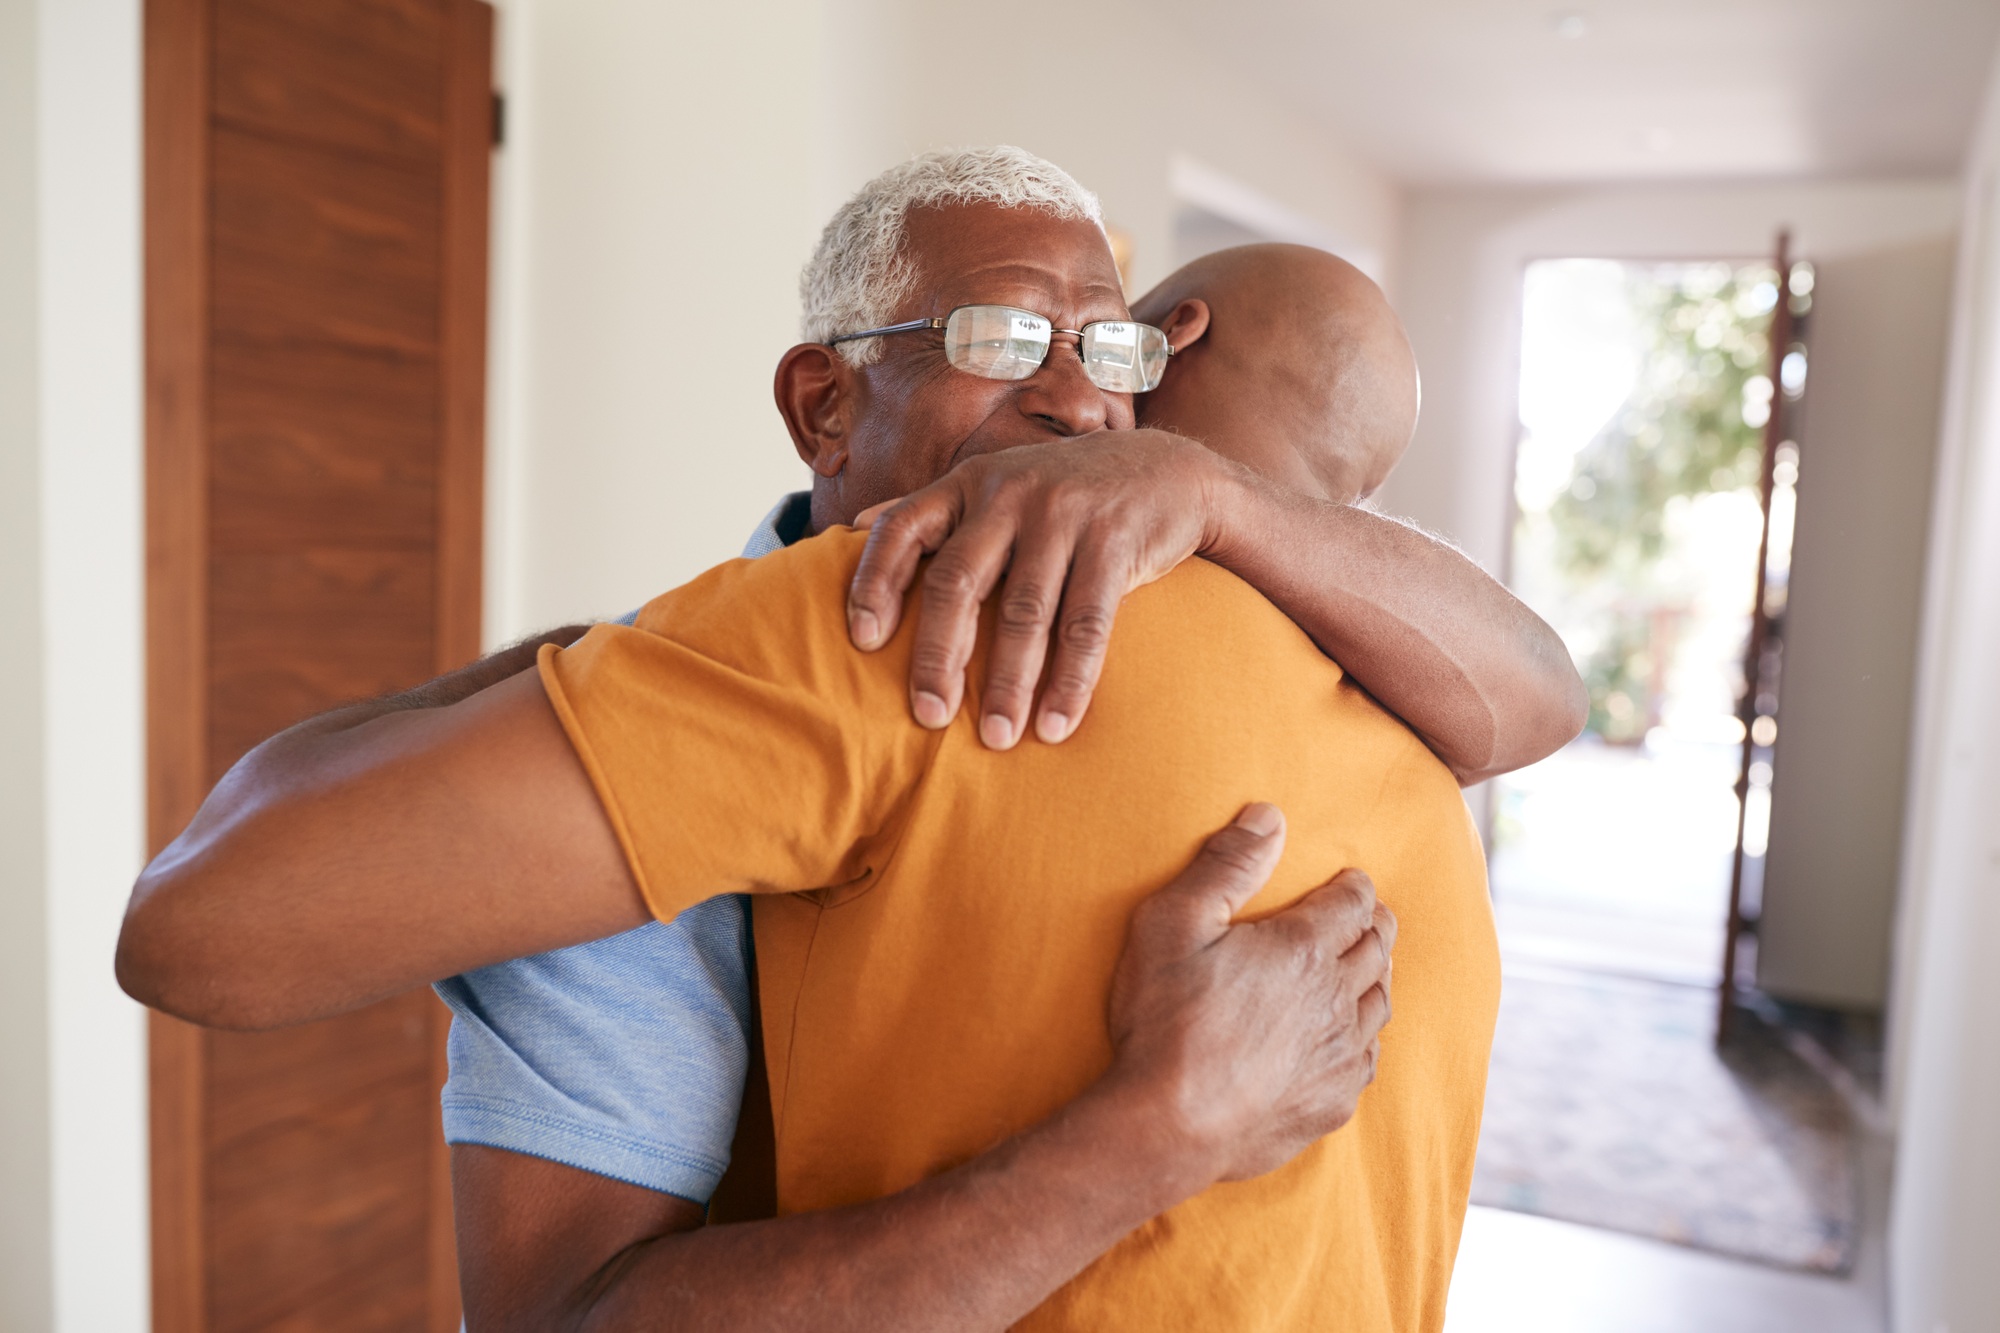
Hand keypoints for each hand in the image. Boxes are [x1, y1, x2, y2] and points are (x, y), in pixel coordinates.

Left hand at [845, 430, 1229, 749]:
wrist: (1168, 471)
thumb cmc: (1063, 493)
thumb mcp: (995, 484)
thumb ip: (933, 509)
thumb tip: (852, 526)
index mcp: (968, 484)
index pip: (903, 527)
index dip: (875, 582)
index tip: (862, 641)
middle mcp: (1008, 492)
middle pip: (958, 581)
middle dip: (939, 655)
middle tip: (928, 716)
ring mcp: (1064, 513)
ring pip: (1024, 612)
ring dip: (1009, 683)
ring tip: (998, 738)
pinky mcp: (1115, 540)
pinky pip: (1086, 623)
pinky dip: (1071, 680)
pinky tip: (1056, 723)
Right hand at [1099, 802, 1394, 1188]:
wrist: (1168, 1123)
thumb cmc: (1165, 1020)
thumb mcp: (1173, 923)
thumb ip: (1225, 865)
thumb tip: (1269, 817)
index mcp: (1304, 947)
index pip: (1352, 904)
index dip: (1354, 887)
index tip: (1352, 881)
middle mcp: (1337, 998)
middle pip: (1377, 949)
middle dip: (1376, 925)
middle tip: (1369, 917)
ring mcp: (1339, 1055)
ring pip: (1380, 1004)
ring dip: (1376, 979)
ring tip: (1366, 969)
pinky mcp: (1331, 1103)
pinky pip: (1368, 1060)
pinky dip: (1366, 1038)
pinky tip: (1352, 1039)